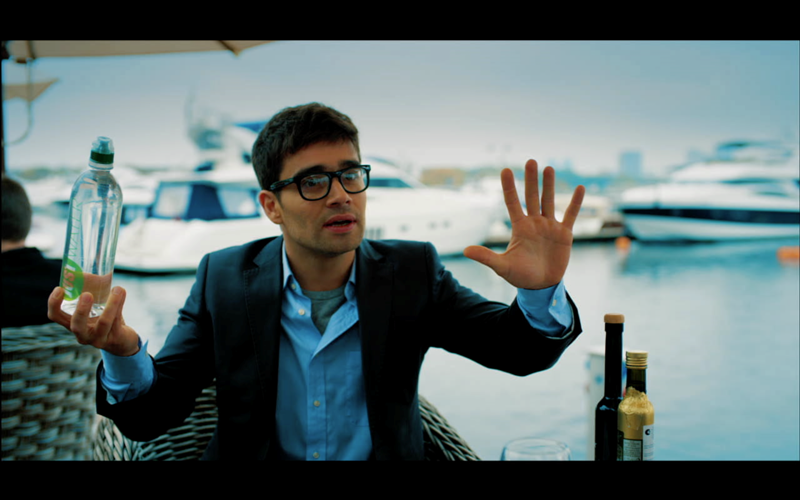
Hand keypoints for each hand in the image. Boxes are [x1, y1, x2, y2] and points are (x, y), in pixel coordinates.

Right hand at [47, 286, 139, 356]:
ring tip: (117, 289)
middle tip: (87, 294)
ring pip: (104, 323)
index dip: (54, 304)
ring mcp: (99, 339)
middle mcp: (83, 334)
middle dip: (81, 310)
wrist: (122, 341)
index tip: (59, 288)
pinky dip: (120, 304)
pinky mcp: (114, 339)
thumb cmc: (104, 320)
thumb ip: (92, 292)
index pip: (55, 317)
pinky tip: (122, 292)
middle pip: (76, 326)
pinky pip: (117, 321)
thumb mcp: (95, 308)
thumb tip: (87, 273)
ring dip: (111, 304)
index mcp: (72, 324)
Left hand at [464, 159, 584, 289]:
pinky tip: (581, 188)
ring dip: (549, 185)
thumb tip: (465, 250)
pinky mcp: (564, 234)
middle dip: (531, 180)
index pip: (512, 203)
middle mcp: (534, 223)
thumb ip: (486, 257)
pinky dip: (576, 203)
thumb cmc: (520, 276)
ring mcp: (549, 226)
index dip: (509, 187)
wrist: (541, 286)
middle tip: (531, 161)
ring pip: (549, 201)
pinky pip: (571, 215)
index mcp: (519, 227)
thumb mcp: (502, 267)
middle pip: (532, 197)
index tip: (505, 170)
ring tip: (548, 168)